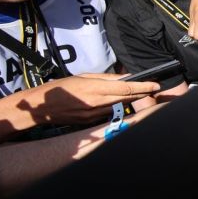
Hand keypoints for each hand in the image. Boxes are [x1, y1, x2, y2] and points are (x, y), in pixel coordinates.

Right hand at [21, 73, 160, 124]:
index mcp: (95, 89)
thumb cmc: (61, 88)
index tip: (155, 84)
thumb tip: (124, 77)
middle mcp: (97, 103)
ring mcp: (94, 115)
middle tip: (154, 88)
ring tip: (141, 93)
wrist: (42, 107)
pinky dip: (117, 107)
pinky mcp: (91, 122)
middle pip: (127, 99)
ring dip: (132, 101)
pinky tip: (121, 103)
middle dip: (142, 93)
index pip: (126, 88)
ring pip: (120, 107)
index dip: (143, 86)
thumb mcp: (83, 76)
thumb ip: (105, 78)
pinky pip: (109, 113)